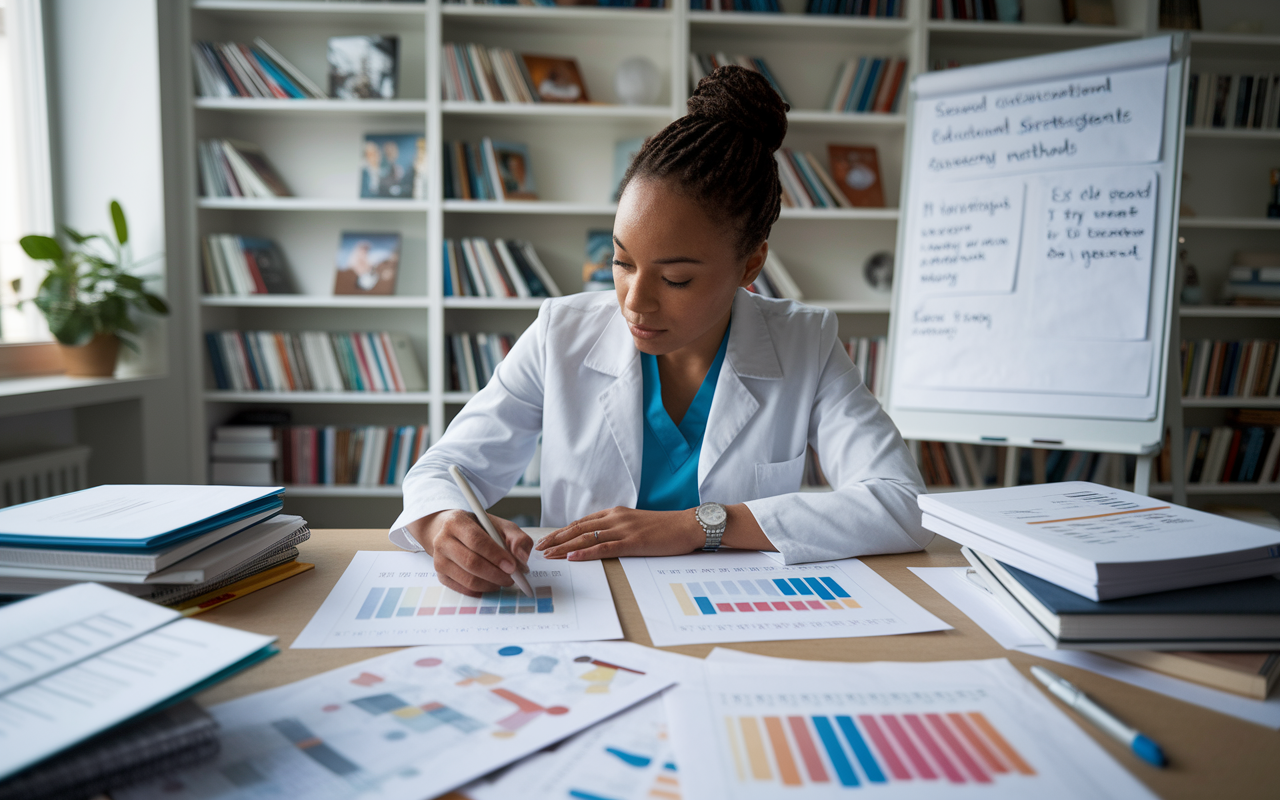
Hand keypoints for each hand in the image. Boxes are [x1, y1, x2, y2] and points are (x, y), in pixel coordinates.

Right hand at [408, 509, 532, 596]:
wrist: (452, 533)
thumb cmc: (479, 529)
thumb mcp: (500, 525)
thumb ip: (516, 537)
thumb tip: (522, 557)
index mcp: (456, 522)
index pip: (476, 541)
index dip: (496, 555)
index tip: (513, 566)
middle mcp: (442, 541)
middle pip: (471, 562)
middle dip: (496, 574)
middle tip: (512, 578)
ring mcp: (439, 560)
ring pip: (468, 579)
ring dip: (491, 584)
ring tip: (504, 580)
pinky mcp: (441, 576)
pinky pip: (463, 589)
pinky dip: (481, 590)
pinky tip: (491, 584)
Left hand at [535, 507, 701, 560]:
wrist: (688, 525)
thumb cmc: (665, 528)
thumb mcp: (637, 524)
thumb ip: (618, 528)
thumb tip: (600, 539)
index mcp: (615, 513)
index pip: (581, 522)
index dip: (562, 531)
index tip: (546, 539)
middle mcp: (615, 518)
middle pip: (578, 529)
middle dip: (556, 539)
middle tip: (538, 548)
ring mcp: (623, 530)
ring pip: (587, 538)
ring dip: (564, 547)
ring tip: (548, 555)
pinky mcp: (633, 542)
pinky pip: (604, 548)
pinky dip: (586, 553)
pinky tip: (572, 558)